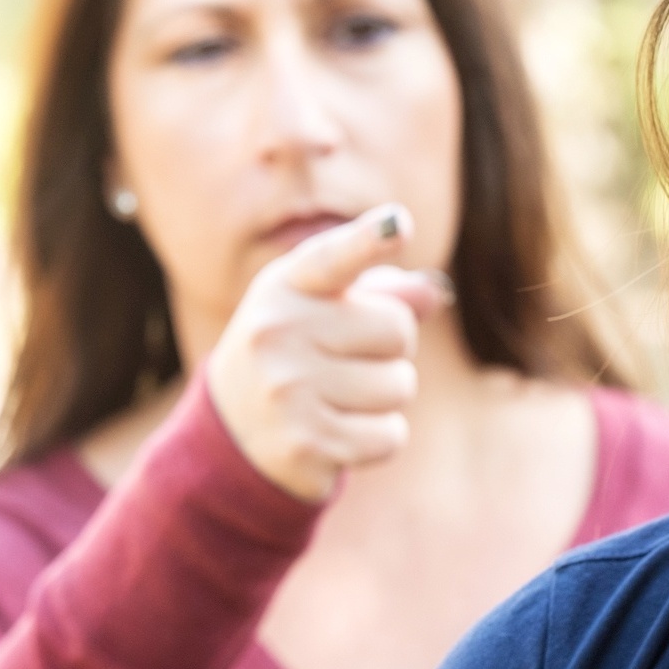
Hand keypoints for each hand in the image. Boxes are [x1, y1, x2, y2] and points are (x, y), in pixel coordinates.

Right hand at [206, 204, 448, 502]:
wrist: (234, 431)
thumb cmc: (300, 351)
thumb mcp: (327, 309)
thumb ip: (383, 293)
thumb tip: (434, 295)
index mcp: (287, 285)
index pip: (333, 258)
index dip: (369, 240)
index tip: (397, 225)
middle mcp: (278, 331)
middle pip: (399, 331)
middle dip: (391, 350)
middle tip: (347, 361)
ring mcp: (287, 389)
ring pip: (400, 386)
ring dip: (386, 397)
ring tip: (339, 397)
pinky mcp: (305, 444)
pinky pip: (390, 436)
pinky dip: (379, 438)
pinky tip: (340, 433)